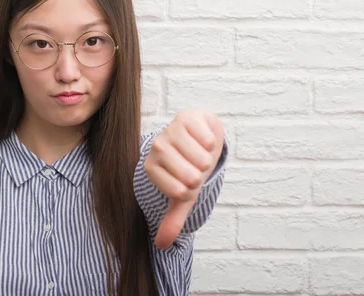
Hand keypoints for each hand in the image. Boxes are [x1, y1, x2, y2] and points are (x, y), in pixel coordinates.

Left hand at [143, 109, 224, 248]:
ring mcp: (170, 131)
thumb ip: (173, 219)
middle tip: (196, 166)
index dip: (191, 190)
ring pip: (201, 159)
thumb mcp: (183, 194)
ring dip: (208, 159)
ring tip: (200, 153)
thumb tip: (161, 246)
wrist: (200, 137)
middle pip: (191, 176)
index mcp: (151, 168)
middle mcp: (156, 148)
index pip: (179, 192)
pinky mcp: (186, 117)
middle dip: (201, 175)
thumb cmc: (190, 166)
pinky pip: (207, 140)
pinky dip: (212, 143)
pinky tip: (203, 139)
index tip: (187, 180)